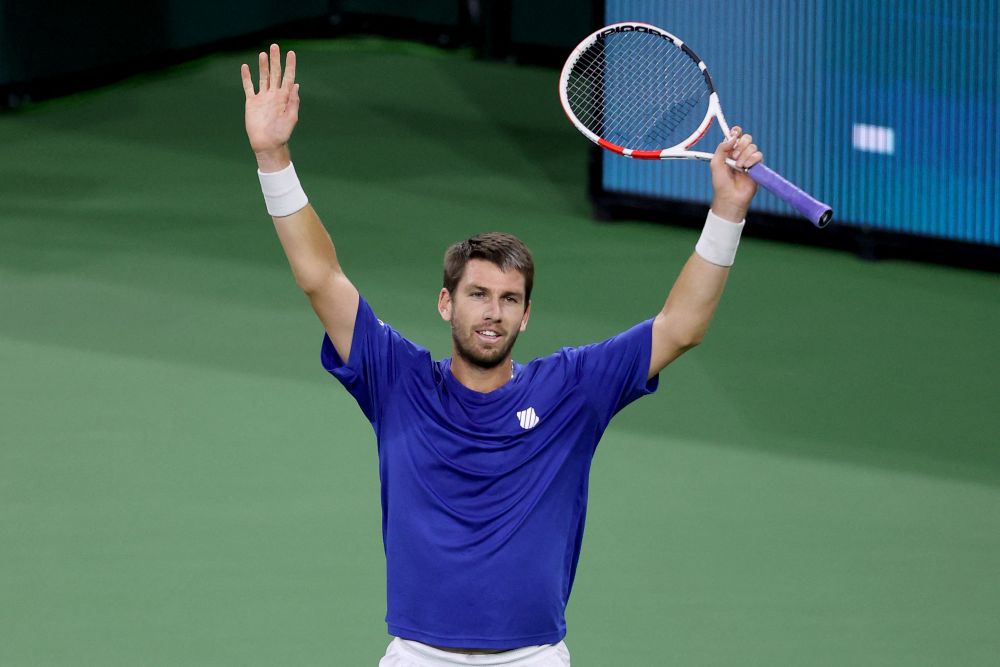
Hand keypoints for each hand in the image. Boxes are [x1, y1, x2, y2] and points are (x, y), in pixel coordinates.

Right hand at [241, 44, 299, 170]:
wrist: (267, 144)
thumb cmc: (281, 134)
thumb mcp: (291, 118)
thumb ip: (293, 102)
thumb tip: (295, 85)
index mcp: (284, 98)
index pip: (288, 77)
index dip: (290, 65)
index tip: (291, 53)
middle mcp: (274, 95)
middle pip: (275, 73)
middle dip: (275, 60)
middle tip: (275, 46)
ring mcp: (262, 98)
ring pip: (263, 77)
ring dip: (263, 65)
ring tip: (263, 53)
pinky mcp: (252, 102)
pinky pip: (248, 87)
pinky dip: (247, 77)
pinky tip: (246, 67)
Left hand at [709, 127, 761, 221]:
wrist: (730, 196)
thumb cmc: (721, 182)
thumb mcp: (715, 163)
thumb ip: (722, 148)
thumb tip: (732, 137)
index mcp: (729, 151)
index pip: (735, 135)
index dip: (736, 132)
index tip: (735, 133)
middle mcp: (740, 153)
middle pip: (746, 138)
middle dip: (740, 145)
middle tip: (733, 157)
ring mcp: (749, 159)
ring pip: (752, 146)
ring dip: (744, 155)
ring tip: (738, 167)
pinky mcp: (757, 166)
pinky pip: (758, 155)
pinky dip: (752, 160)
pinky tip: (746, 168)